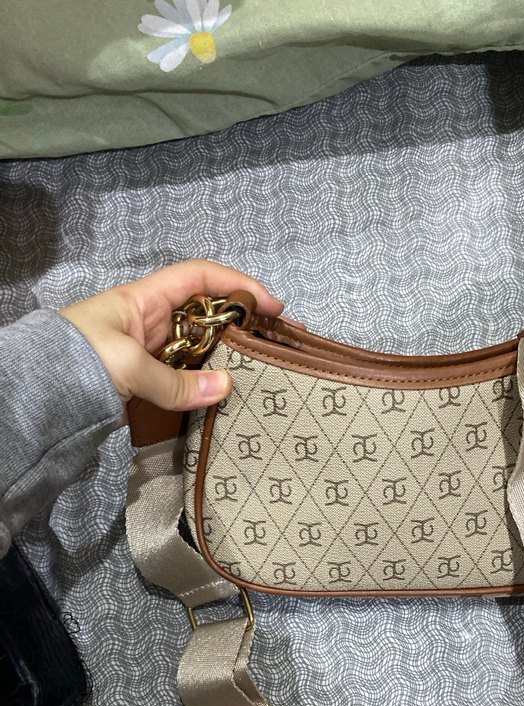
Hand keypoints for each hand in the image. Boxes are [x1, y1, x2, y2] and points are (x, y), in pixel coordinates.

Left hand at [60, 261, 282, 410]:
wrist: (36, 397)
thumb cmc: (76, 361)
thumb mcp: (128, 366)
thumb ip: (177, 382)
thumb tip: (225, 389)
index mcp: (144, 300)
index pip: (200, 278)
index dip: (238, 284)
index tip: (271, 304)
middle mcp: (151, 322)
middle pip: (206, 315)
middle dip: (241, 325)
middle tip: (275, 342)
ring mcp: (151, 353)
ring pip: (200, 349)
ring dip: (228, 359)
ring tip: (260, 372)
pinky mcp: (147, 382)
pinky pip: (186, 378)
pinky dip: (207, 386)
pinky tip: (226, 396)